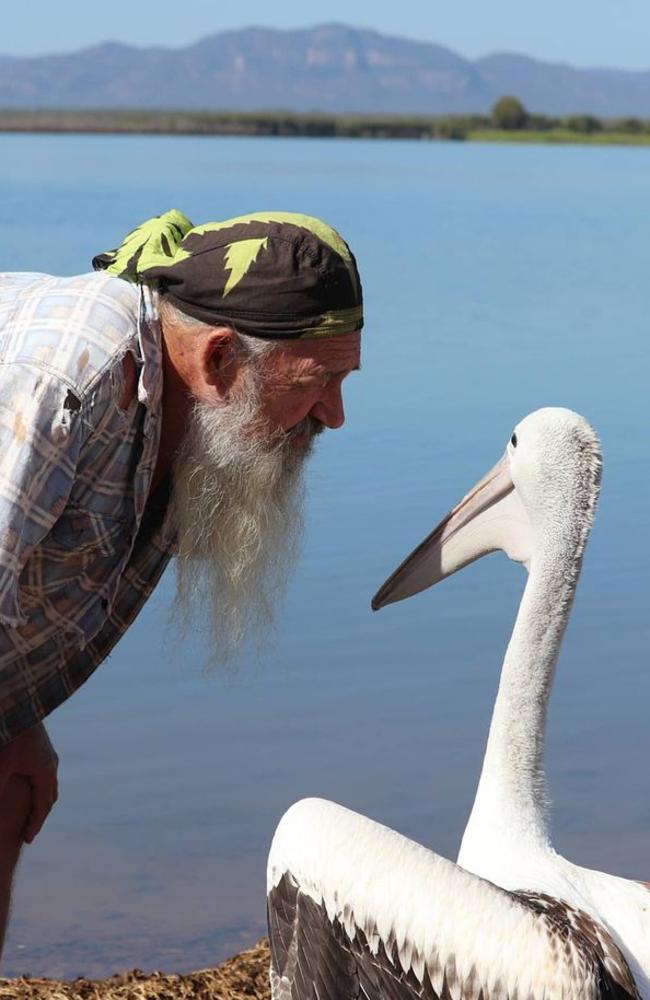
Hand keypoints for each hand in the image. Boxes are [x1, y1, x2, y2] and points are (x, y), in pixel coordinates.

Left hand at [0, 723, 58, 843]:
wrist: (20, 705)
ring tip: (31, 809)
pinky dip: (37, 784)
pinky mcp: (41, 744)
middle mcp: (51, 763)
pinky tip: (26, 782)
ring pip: (48, 782)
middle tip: (30, 829)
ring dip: (40, 798)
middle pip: (49, 796)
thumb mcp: (0, 766)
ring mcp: (48, 752)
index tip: (27, 841)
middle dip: (40, 814)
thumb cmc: (10, 735)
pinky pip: (43, 771)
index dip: (34, 825)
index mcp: (45, 772)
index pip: (42, 806)